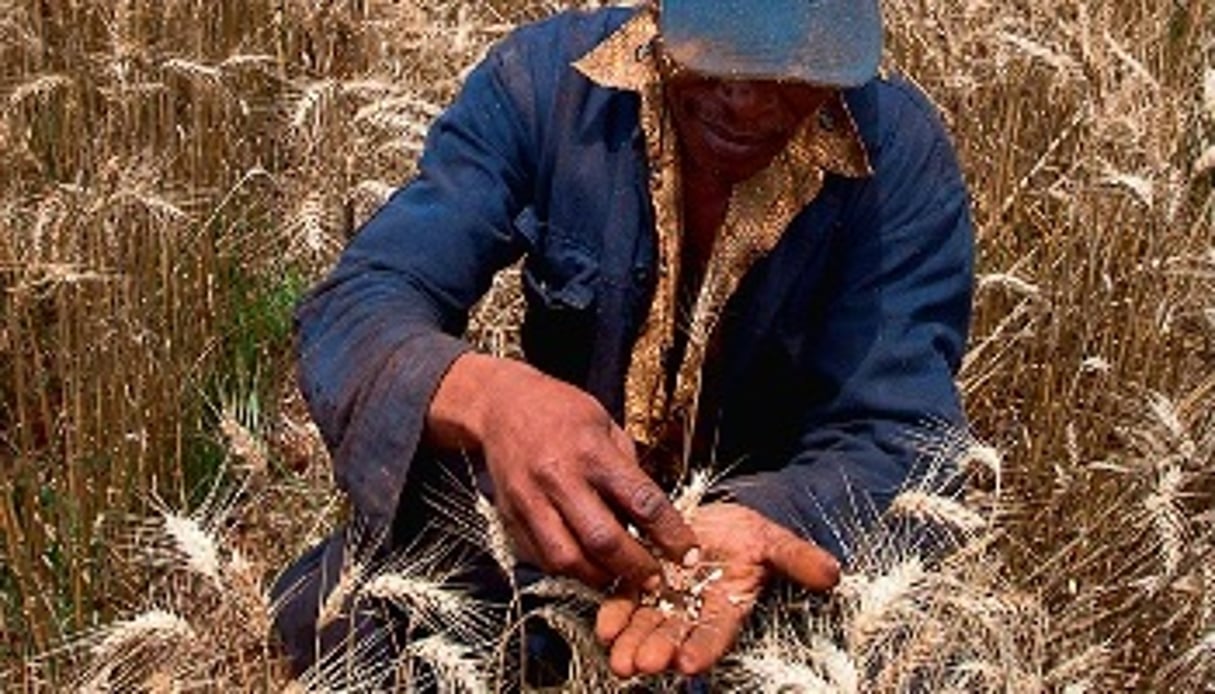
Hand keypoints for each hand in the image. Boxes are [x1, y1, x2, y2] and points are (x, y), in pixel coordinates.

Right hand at [426, 353, 697, 589]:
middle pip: (602, 540)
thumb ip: (627, 471)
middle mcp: (559, 478)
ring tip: (619, 578)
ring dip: (599, 578)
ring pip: (567, 559)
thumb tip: (651, 518)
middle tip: (655, 580)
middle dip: (635, 568)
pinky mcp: (510, 517)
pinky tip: (585, 565)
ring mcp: (529, 501)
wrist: (500, 405)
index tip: (687, 555)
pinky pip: (541, 558)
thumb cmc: (561, 411)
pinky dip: (568, 570)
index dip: (670, 534)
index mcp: (592, 451)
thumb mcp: (606, 426)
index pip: (641, 501)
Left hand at [594, 502, 839, 677]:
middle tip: (641, 666)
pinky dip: (614, 615)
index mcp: (728, 606)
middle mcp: (694, 611)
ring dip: (632, 643)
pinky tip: (604, 628)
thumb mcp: (775, 541)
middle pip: (674, 636)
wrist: (719, 521)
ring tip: (618, 660)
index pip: (716, 633)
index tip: (689, 665)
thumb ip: (798, 559)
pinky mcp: (640, 582)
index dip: (703, 648)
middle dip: (658, 652)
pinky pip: (625, 602)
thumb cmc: (750, 535)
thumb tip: (833, 574)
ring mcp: (665, 600)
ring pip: (647, 626)